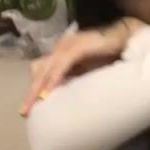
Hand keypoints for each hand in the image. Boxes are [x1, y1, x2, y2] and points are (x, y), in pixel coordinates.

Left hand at [20, 19, 141, 116]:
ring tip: (34, 105)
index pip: (42, 71)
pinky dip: (54, 80)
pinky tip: (49, 92)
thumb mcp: (87, 69)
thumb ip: (76, 77)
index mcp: (61, 52)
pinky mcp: (77, 48)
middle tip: (25, 112)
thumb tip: (66, 94)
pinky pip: (62, 66)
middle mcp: (61, 47)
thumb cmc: (108, 54)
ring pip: (47, 69)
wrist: (124, 37)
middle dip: (32, 92)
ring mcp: (68, 46)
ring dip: (38, 88)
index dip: (34, 89)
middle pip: (40, 71)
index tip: (29, 108)